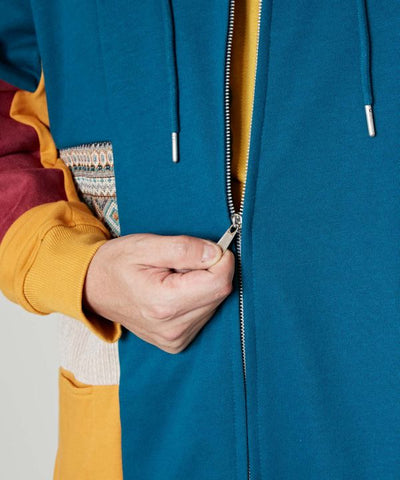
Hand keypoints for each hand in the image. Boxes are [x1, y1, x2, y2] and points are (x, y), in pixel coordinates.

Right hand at [83, 233, 234, 352]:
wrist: (92, 289)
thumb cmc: (116, 264)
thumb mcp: (146, 245)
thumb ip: (184, 249)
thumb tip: (217, 253)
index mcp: (164, 303)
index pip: (219, 282)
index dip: (221, 259)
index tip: (209, 247)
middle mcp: (173, 328)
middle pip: (219, 293)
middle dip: (210, 270)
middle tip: (182, 262)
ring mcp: (175, 339)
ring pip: (214, 303)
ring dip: (202, 284)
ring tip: (174, 276)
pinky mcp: (177, 342)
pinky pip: (204, 314)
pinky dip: (197, 298)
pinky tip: (176, 291)